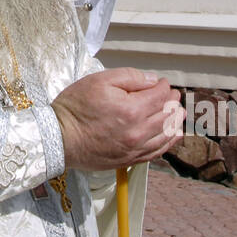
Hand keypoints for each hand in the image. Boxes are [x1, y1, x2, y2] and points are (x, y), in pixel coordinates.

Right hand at [51, 68, 182, 170]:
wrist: (59, 138)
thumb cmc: (75, 108)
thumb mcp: (99, 81)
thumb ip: (129, 77)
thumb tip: (152, 81)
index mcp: (132, 109)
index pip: (160, 95)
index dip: (164, 86)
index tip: (163, 82)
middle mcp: (138, 131)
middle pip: (167, 115)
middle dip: (173, 102)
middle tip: (173, 96)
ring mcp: (135, 148)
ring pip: (166, 134)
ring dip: (175, 121)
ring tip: (178, 113)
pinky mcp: (130, 159)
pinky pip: (157, 151)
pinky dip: (169, 141)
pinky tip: (173, 135)